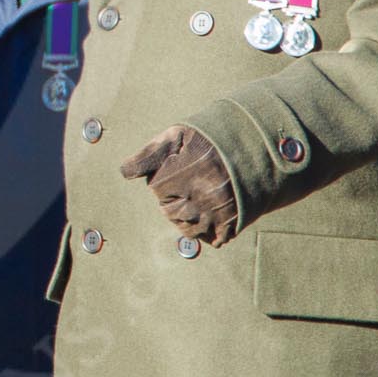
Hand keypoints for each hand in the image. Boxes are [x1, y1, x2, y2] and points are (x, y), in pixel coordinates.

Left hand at [121, 124, 238, 246]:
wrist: (253, 145)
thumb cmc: (208, 140)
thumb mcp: (175, 137)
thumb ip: (147, 155)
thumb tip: (124, 173)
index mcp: (177, 176)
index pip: (156, 190)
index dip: (165, 178)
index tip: (178, 168)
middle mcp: (195, 197)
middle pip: (170, 213)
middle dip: (174, 201)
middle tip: (190, 184)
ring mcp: (214, 212)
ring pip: (188, 230)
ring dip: (189, 219)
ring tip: (198, 199)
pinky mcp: (232, 222)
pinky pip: (214, 239)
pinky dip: (210, 233)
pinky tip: (211, 216)